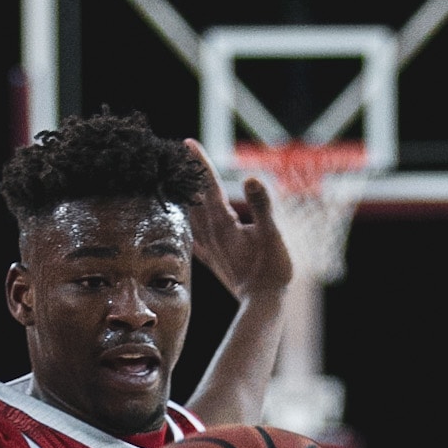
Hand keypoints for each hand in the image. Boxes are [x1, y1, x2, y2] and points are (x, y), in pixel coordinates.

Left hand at [183, 142, 294, 300]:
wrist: (263, 304)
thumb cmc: (272, 270)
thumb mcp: (272, 235)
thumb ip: (261, 205)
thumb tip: (250, 178)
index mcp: (224, 223)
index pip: (209, 186)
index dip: (200, 163)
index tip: (186, 143)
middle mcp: (211, 233)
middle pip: (194, 197)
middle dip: (186, 175)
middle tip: (175, 154)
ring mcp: (210, 246)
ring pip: (191, 214)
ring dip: (184, 195)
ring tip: (176, 179)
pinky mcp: (212, 257)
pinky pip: (194, 232)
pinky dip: (187, 218)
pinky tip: (182, 218)